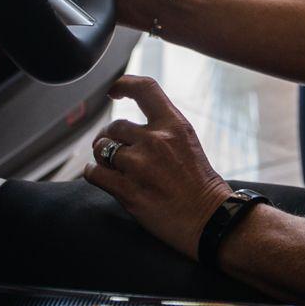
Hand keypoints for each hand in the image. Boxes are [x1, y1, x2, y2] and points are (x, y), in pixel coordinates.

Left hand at [83, 75, 231, 259]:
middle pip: (115, 126)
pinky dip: (94, 174)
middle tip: (113, 150)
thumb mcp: (187, 144)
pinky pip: (94, 173)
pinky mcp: (128, 191)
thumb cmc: (200, 186)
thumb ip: (161, 130)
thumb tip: (127, 128)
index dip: (123, 84)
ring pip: (101, 149)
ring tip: (111, 167)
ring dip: (102, 157)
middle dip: (109, 138)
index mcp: (174, 125)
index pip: (145, 89)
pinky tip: (102, 178)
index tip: (113, 91)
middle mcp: (155, 141)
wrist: (210, 221)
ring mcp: (140, 166)